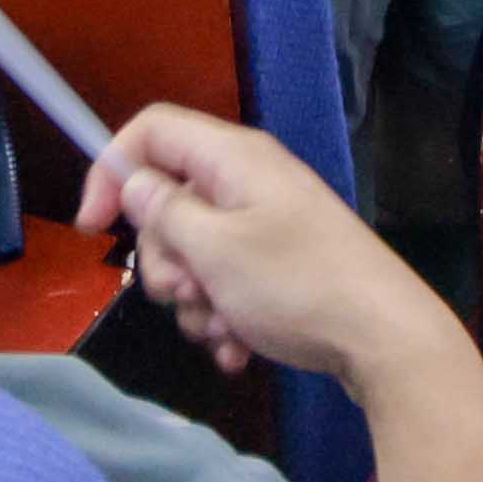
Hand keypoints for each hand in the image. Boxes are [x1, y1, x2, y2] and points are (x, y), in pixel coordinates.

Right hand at [72, 106, 480, 392]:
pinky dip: (225, 315)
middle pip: (169, 202)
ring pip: (195, 252)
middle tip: (184, 294)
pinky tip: (239, 349)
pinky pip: (229, 282)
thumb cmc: (297, 285)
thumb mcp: (215, 250)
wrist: (388, 341)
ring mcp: (269, 226)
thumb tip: (135, 183)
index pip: (152, 131)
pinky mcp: (284, 267)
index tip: (94, 228)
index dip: (112, 170)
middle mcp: (249, 182)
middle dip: (163, 258)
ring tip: (222, 330)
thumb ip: (164, 213)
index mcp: (233, 159)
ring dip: (195, 298)